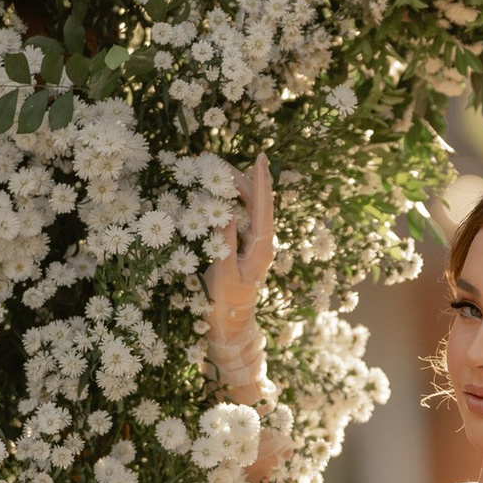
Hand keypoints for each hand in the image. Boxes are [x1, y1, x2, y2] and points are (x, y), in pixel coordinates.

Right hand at [205, 155, 274, 385]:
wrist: (230, 325)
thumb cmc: (225, 303)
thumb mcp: (223, 273)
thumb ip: (225, 242)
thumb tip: (229, 212)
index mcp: (261, 247)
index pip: (264, 207)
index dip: (261, 181)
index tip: (261, 157)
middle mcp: (263, 242)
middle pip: (258, 202)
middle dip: (244, 179)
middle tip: (221, 162)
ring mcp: (255, 244)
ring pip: (250, 208)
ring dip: (237, 189)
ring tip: (218, 173)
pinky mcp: (246, 247)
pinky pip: (242, 218)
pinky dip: (231, 203)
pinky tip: (219, 196)